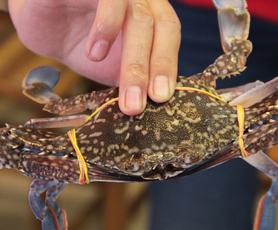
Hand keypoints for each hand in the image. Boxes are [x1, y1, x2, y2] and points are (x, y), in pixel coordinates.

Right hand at [8, 0, 180, 114]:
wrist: (46, 25)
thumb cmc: (85, 44)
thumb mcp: (114, 67)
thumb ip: (136, 77)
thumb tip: (155, 103)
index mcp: (152, 16)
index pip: (169, 36)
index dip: (167, 66)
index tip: (160, 98)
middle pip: (161, 27)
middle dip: (153, 68)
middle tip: (139, 103)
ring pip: (139, 17)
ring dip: (134, 60)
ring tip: (123, 92)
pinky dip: (106, 26)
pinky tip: (95, 54)